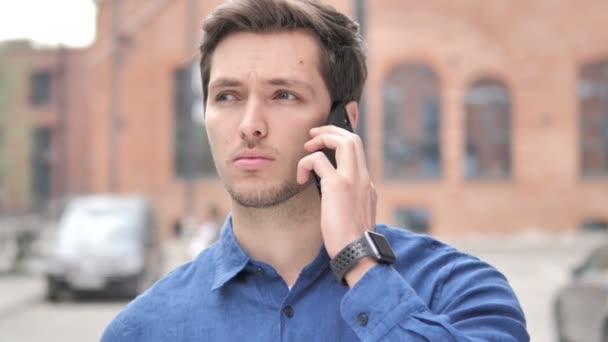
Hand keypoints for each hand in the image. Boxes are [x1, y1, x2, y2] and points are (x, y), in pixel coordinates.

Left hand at [296, 125, 376, 258]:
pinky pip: (317, 160)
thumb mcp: (355, 215)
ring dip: (322, 138)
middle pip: (353, 139)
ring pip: (343, 141)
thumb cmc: (351, 240)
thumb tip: (332, 194)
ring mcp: (352, 179)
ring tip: (307, 147)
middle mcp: (363, 177)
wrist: (357, 251)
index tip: (326, 142)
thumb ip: (349, 200)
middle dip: (332, 131)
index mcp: (367, 185)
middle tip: (313, 135)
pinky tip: (300, 178)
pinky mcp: (337, 185)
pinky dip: (305, 163)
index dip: (341, 141)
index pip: (358, 152)